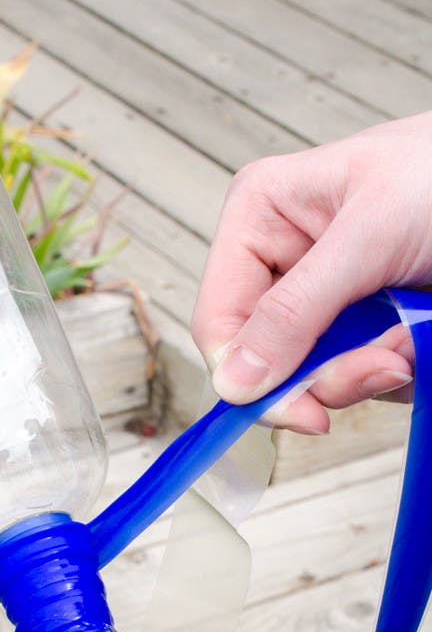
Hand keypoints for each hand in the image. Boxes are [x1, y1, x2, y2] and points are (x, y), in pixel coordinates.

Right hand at [192, 112, 431, 432]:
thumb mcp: (370, 234)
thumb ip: (295, 310)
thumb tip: (234, 382)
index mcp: (259, 219)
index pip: (219, 320)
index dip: (249, 375)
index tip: (303, 412)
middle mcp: (282, 260)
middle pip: (267, 358)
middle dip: (329, 372)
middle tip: (386, 366)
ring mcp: (323, 295)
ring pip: (315, 373)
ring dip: (371, 371)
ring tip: (415, 336)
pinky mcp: (362, 318)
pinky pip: (358, 372)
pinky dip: (394, 366)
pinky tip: (419, 334)